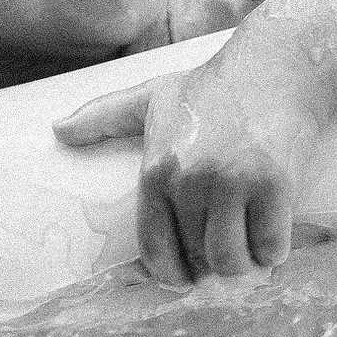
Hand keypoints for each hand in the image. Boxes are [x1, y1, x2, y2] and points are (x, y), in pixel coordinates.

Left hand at [52, 46, 330, 285]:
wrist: (279, 63)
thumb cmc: (215, 84)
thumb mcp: (154, 95)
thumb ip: (104, 115)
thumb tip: (57, 130)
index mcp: (157, 169)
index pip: (155, 249)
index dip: (172, 273)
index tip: (187, 274)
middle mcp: (189, 180)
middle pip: (199, 261)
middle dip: (213, 265)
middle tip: (227, 248)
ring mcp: (232, 183)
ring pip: (231, 262)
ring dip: (244, 264)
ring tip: (250, 246)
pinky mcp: (274, 185)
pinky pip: (270, 248)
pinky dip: (273, 250)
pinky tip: (273, 232)